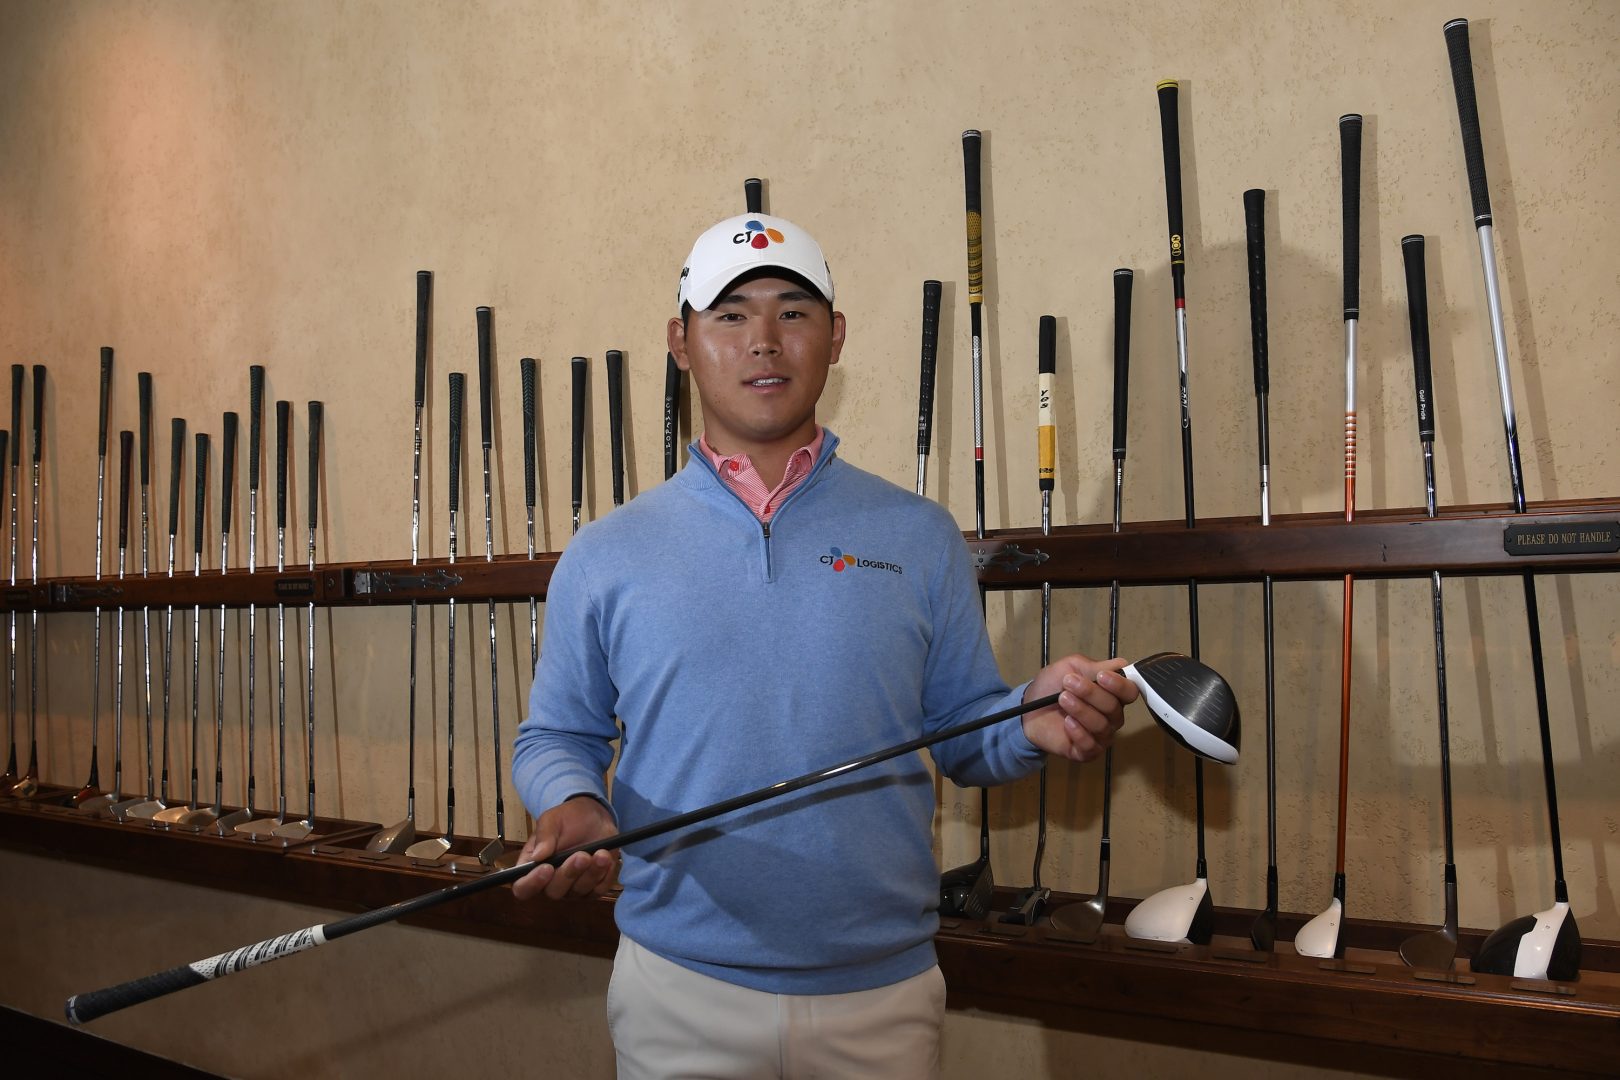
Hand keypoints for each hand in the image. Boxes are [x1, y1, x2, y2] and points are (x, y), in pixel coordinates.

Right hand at [511, 794, 620, 900]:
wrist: (594, 817)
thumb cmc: (567, 819)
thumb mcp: (552, 820)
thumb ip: (544, 836)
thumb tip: (537, 856)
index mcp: (533, 867)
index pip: (523, 888)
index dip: (532, 884)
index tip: (547, 868)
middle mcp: (551, 882)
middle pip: (554, 892)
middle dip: (569, 873)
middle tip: (582, 855)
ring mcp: (573, 888)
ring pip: (579, 892)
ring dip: (591, 873)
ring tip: (601, 853)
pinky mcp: (593, 887)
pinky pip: (599, 890)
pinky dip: (604, 875)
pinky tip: (607, 858)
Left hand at [1020, 654, 1137, 762]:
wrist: (1028, 707)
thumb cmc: (1052, 685)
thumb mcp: (1071, 667)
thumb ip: (1094, 667)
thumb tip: (1121, 665)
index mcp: (1112, 694)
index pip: (1130, 691)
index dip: (1120, 685)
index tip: (1101, 677)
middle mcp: (1111, 716)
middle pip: (1114, 707)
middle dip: (1091, 693)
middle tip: (1068, 683)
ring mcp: (1101, 735)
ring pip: (1101, 725)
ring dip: (1081, 710)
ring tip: (1062, 699)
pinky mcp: (1086, 751)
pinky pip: (1091, 745)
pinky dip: (1079, 732)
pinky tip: (1066, 722)